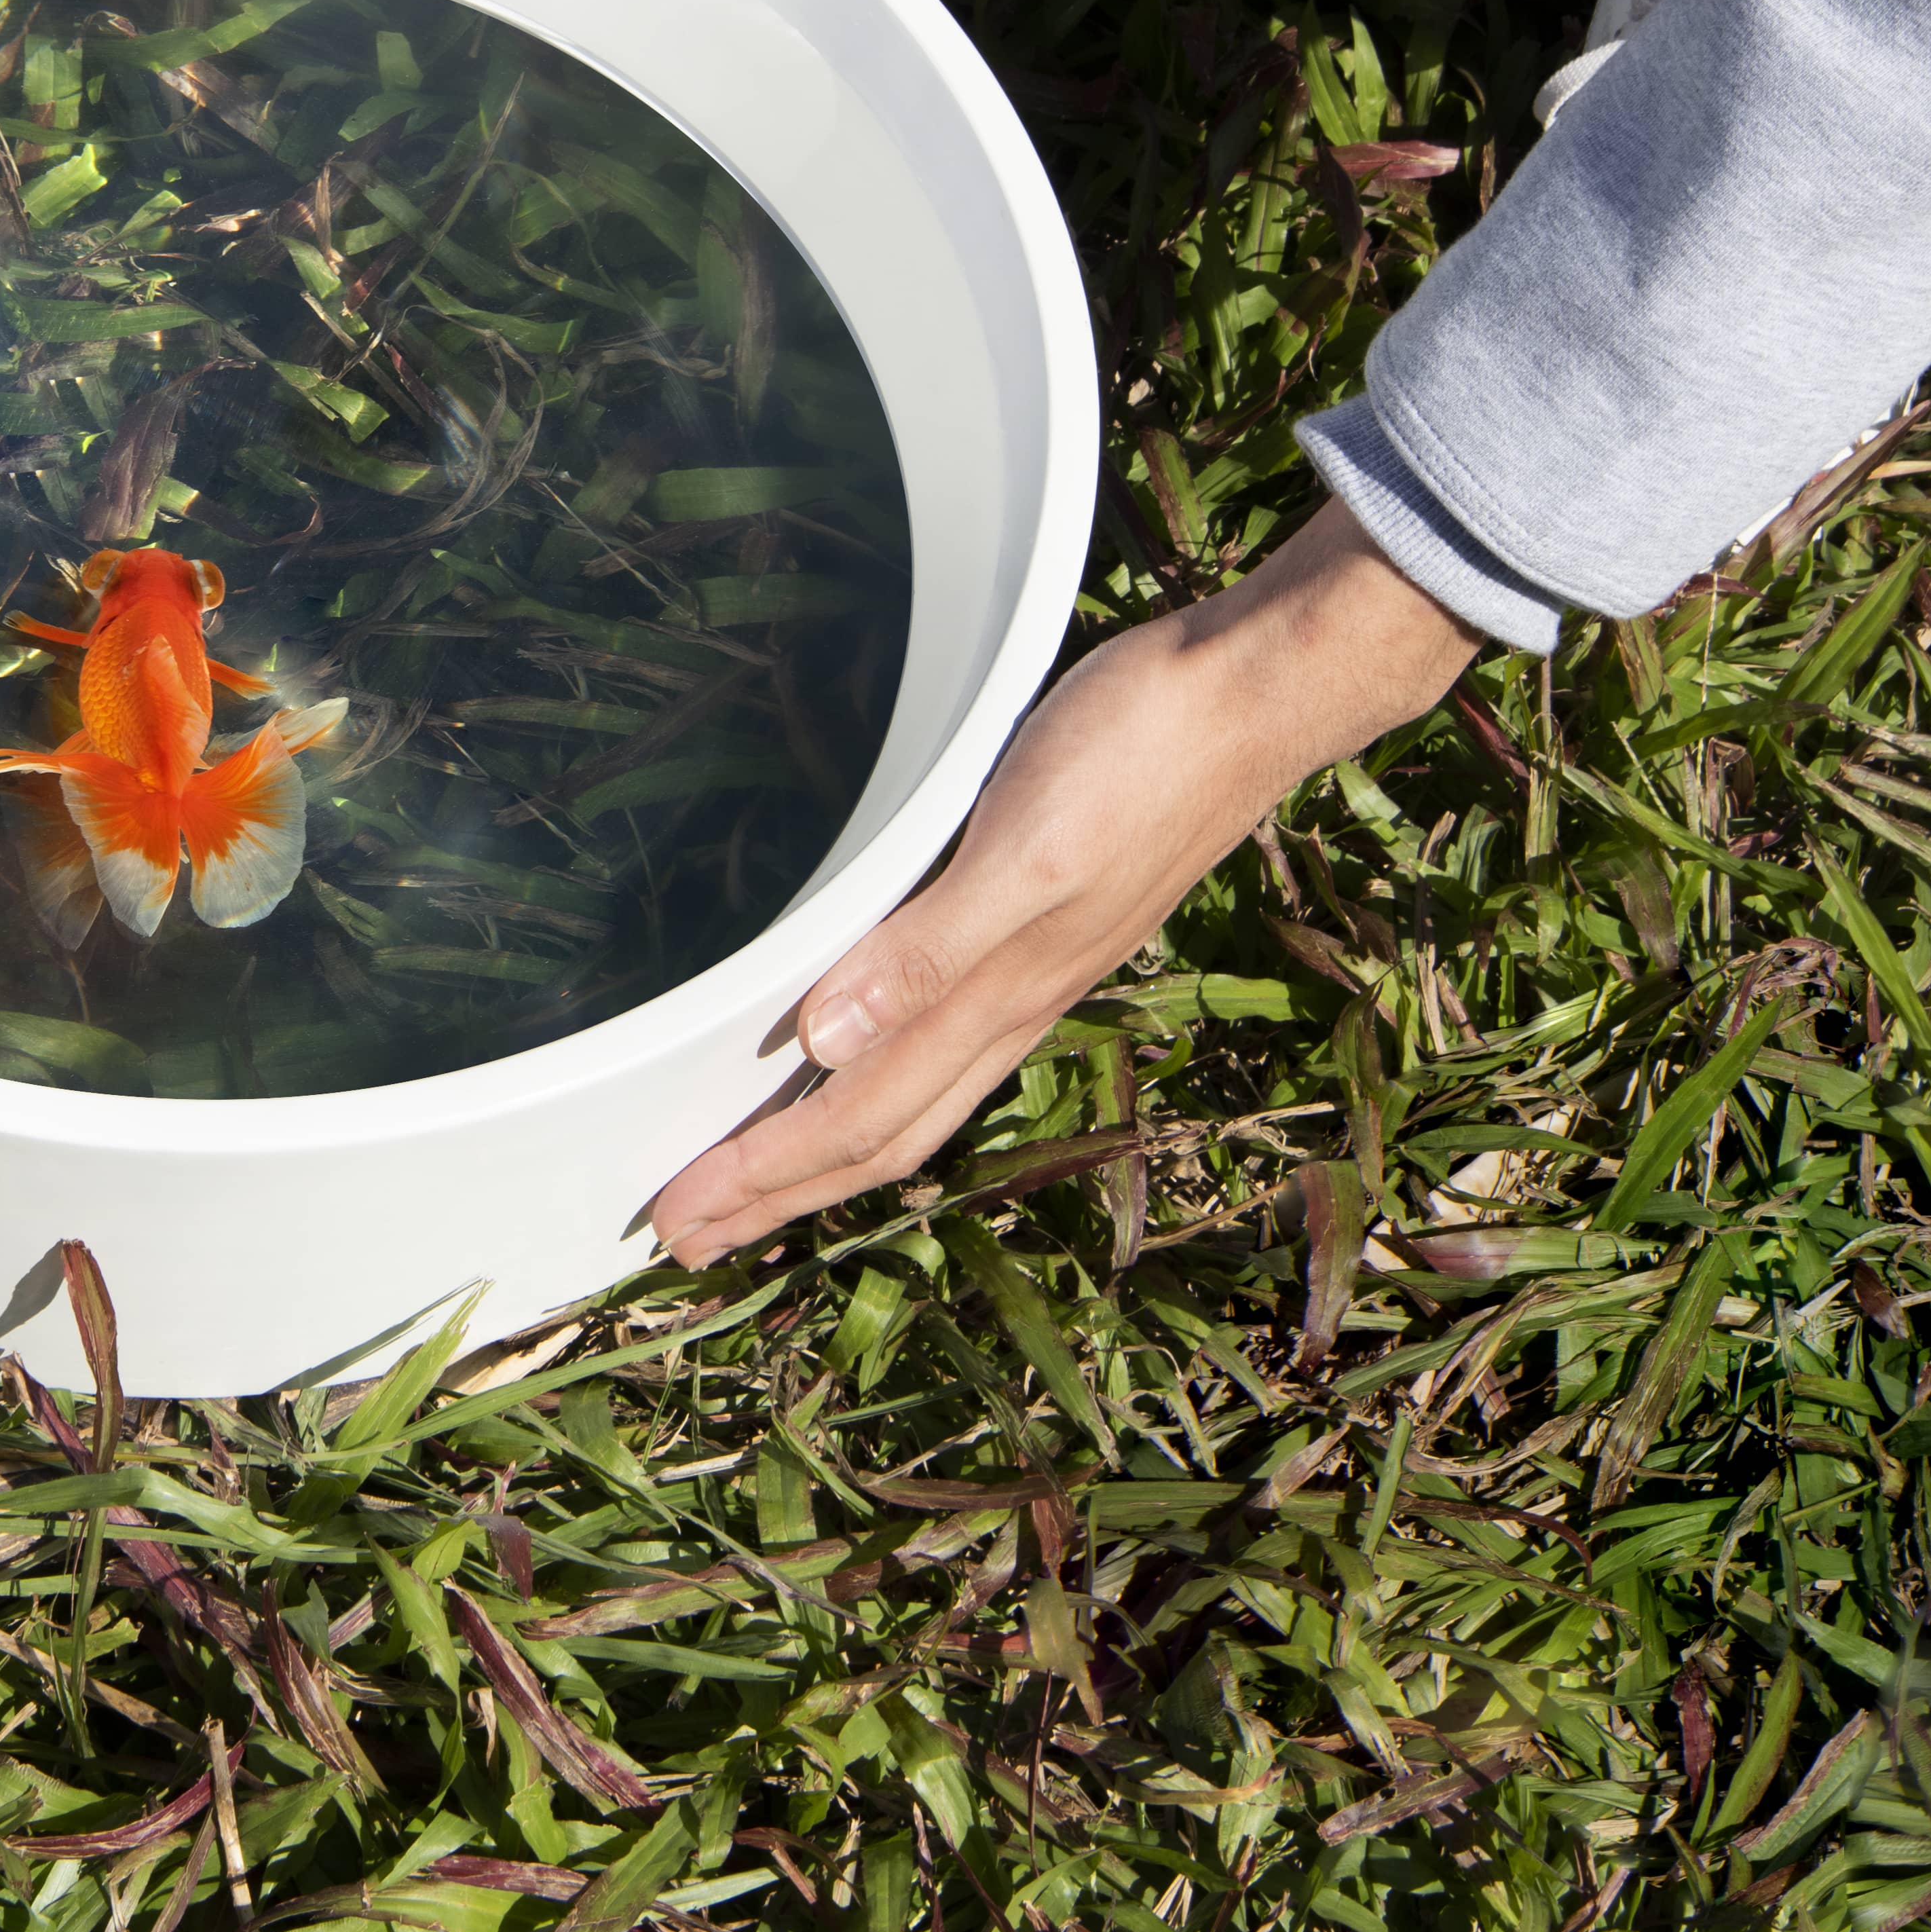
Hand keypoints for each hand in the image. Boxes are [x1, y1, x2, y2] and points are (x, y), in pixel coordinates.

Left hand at [649, 499, 1476, 1265]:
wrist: (1249, 695)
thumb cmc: (1141, 755)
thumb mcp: (1029, 848)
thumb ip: (932, 950)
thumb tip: (829, 1043)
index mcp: (999, 998)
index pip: (860, 1121)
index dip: (767, 1178)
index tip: (681, 1221)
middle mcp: (1012, 1003)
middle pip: (878, 1133)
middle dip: (779, 1192)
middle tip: (686, 1237)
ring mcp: (1031, 972)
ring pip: (911, 1096)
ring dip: (822, 1149)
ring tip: (755, 1180)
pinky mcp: (1041, 927)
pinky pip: (940, 1039)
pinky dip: (878, 1076)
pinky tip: (856, 1058)